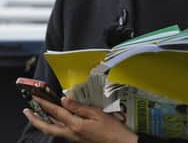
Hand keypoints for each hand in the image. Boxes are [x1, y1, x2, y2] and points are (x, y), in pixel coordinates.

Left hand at [23, 96, 137, 142]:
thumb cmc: (112, 128)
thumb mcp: (97, 114)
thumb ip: (79, 107)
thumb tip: (64, 99)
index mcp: (75, 125)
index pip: (56, 112)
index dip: (44, 103)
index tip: (36, 96)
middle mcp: (70, 133)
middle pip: (47, 127)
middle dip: (35, 119)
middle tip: (26, 110)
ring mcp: (72, 138)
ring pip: (52, 130)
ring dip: (42, 122)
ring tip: (36, 114)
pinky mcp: (76, 139)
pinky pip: (60, 131)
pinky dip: (53, 125)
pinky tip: (54, 120)